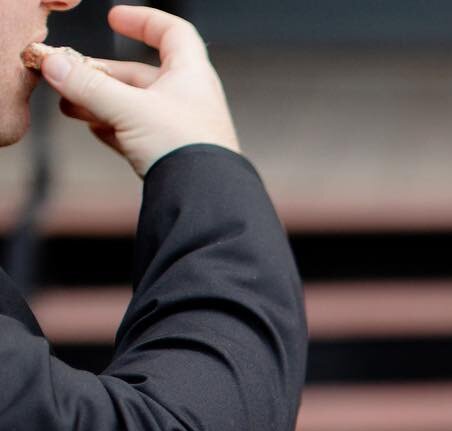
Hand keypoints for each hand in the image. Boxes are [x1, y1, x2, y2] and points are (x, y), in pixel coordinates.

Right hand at [41, 6, 239, 176]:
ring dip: (101, 102)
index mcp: (192, 76)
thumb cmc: (184, 149)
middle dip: (101, 75)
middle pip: (140, 74)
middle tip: (69, 76)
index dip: (144, 21)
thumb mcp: (129, 109)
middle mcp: (190, 99)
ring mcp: (182, 128)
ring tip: (71, 105)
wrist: (204, 199)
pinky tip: (95, 129)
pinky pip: (138, 134)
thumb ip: (89, 86)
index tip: (115, 18)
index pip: (173, 34)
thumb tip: (57, 66)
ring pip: (135, 106)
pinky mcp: (172, 155)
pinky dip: (115, 128)